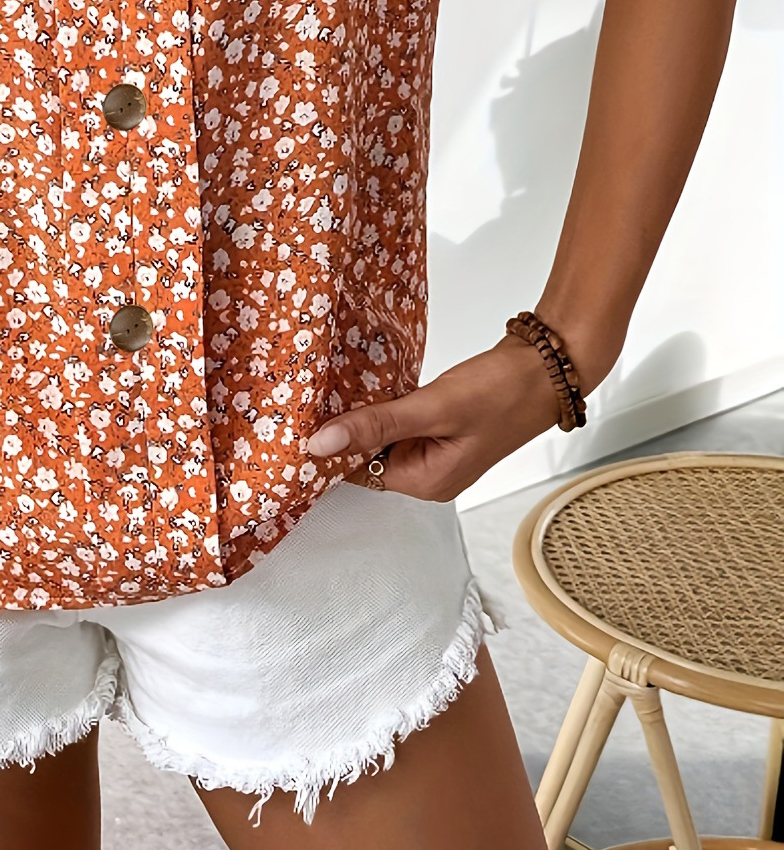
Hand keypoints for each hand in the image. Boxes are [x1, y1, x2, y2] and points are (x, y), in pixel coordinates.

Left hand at [307, 334, 562, 501]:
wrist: (548, 366)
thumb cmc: (501, 391)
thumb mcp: (433, 408)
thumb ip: (376, 425)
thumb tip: (319, 445)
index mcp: (427, 483)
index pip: (358, 471)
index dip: (331, 446)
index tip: (301, 416)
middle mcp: (430, 475)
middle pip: (368, 456)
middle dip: (346, 427)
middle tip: (313, 393)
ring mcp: (438, 451)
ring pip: (383, 435)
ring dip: (365, 413)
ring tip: (334, 385)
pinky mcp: (443, 427)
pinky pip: (401, 421)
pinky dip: (386, 404)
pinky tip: (369, 382)